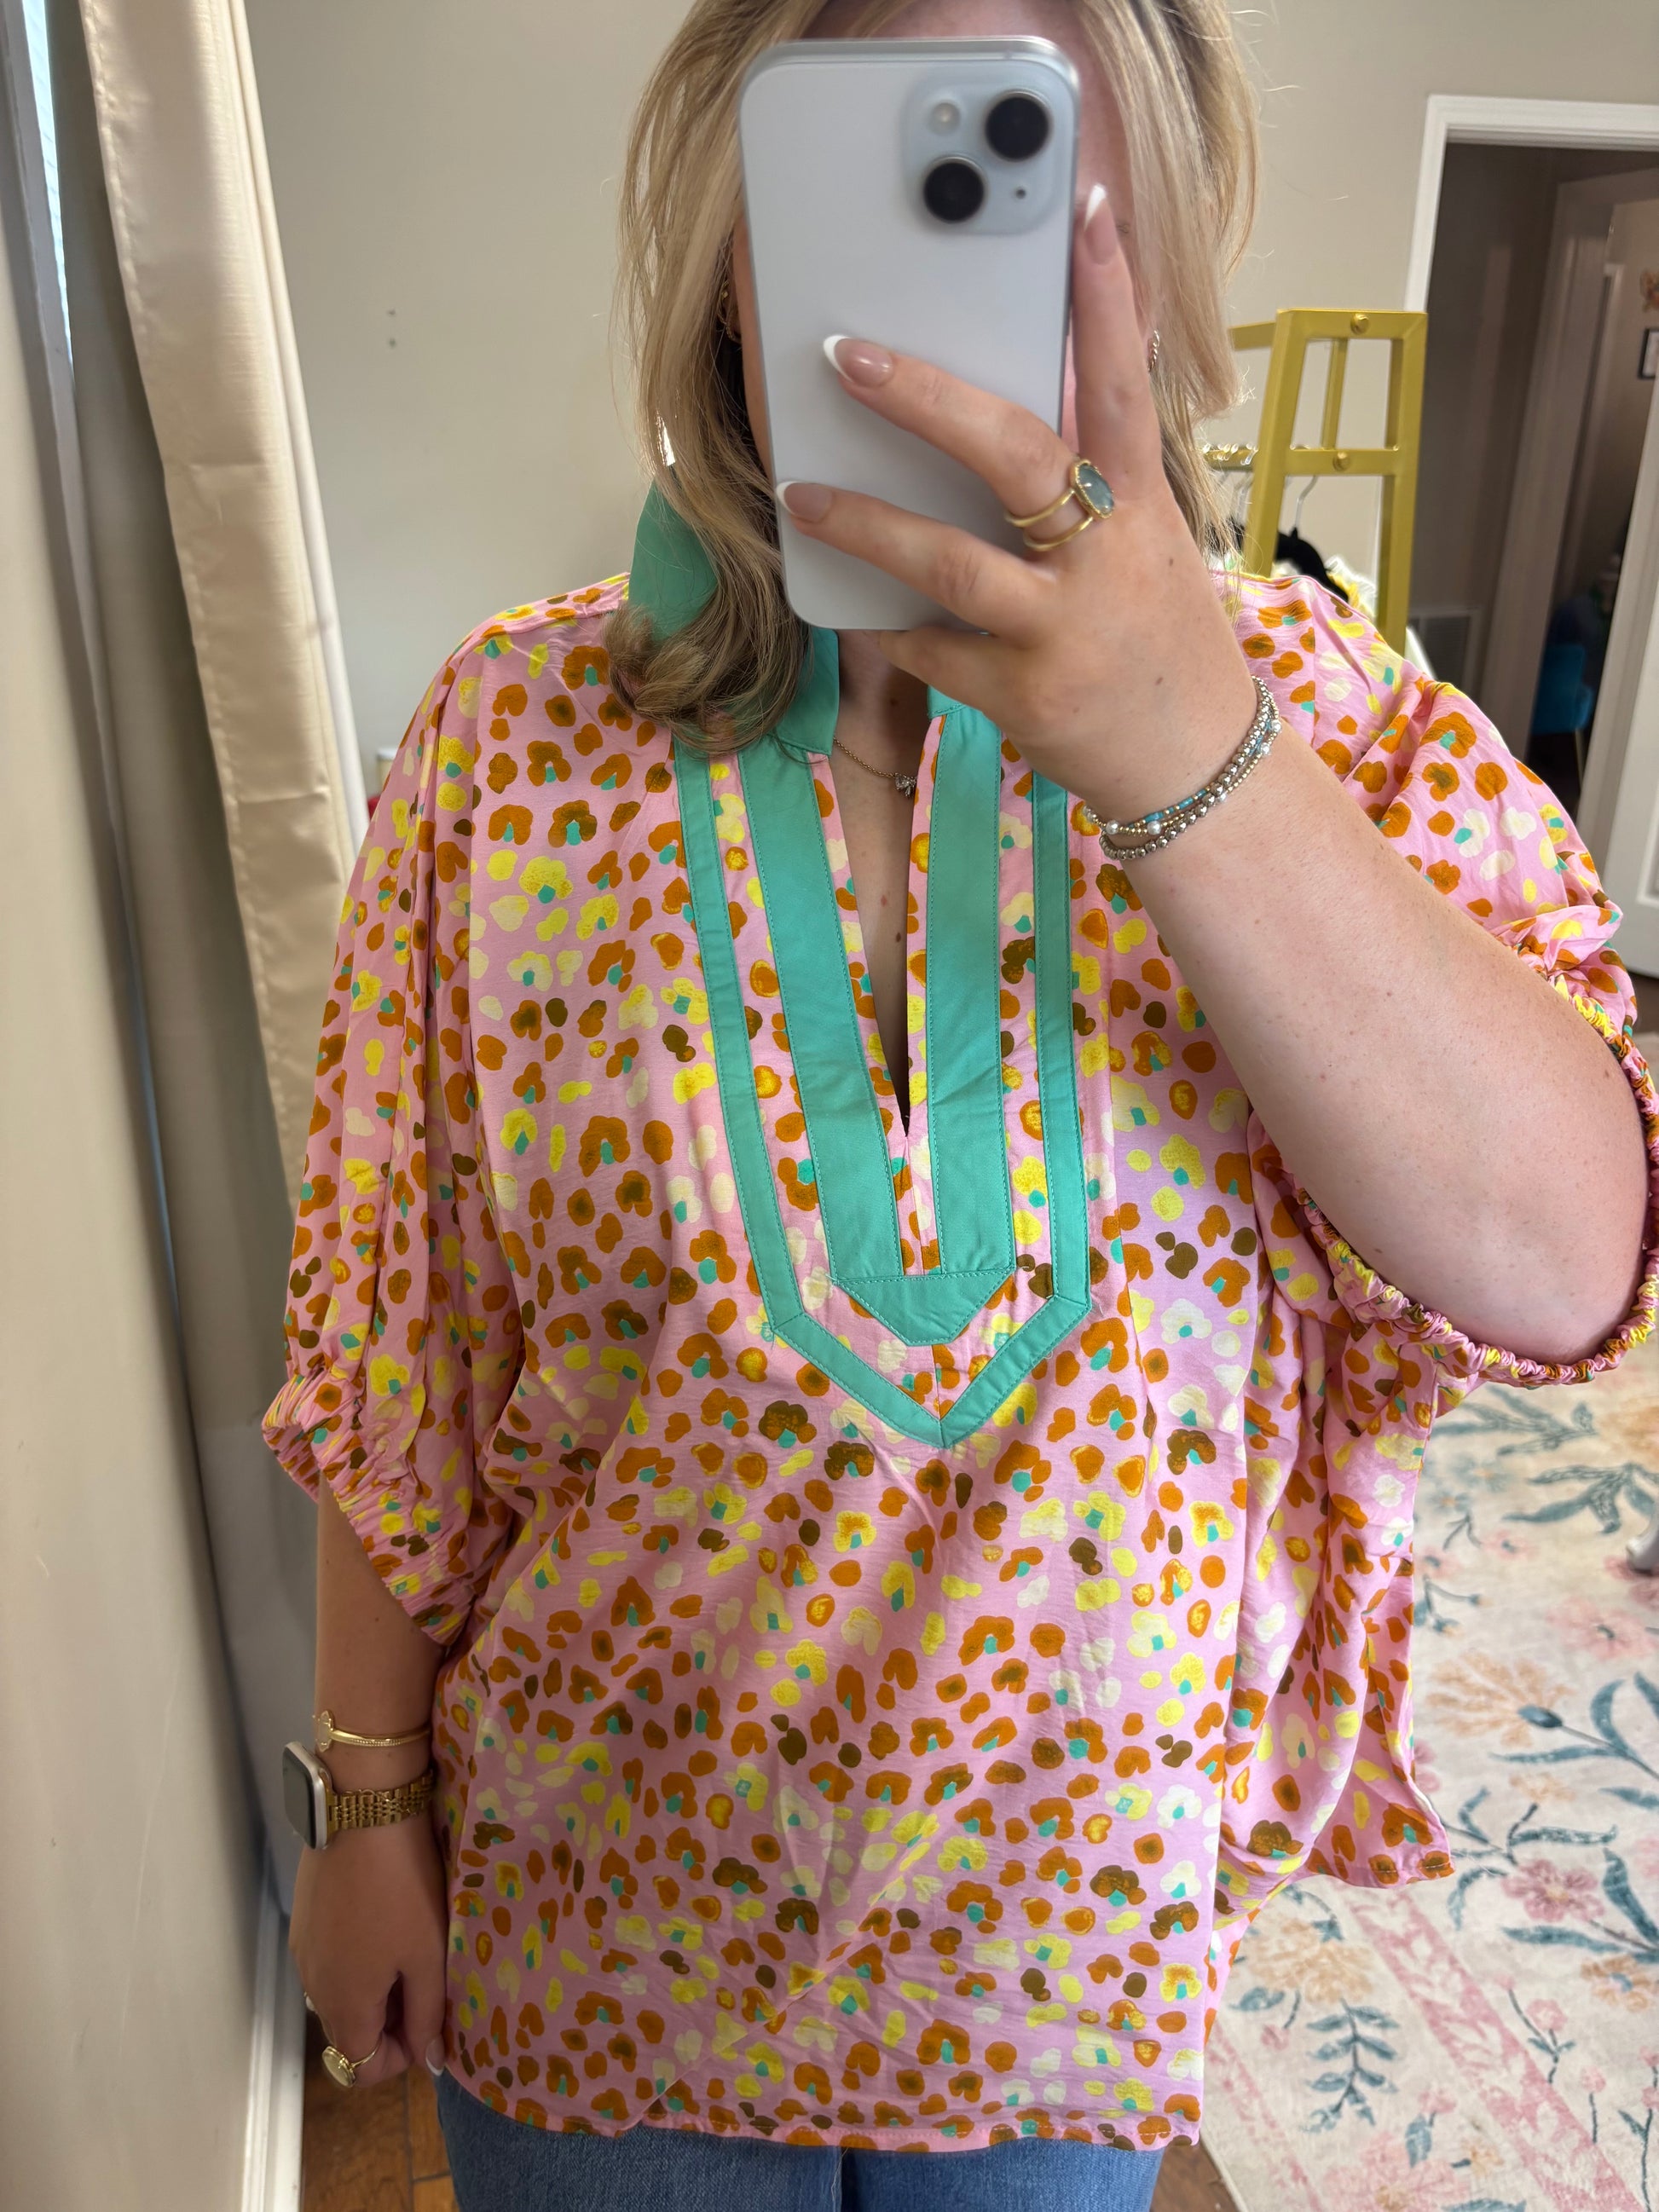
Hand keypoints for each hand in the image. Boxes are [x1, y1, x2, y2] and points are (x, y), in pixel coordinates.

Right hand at [291, 1810, 447, 2088]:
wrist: (360, 1811)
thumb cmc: (403, 1886)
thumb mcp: (428, 1952)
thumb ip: (428, 2012)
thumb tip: (429, 2059)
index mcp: (344, 2004)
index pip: (360, 2068)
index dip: (398, 2059)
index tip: (428, 2025)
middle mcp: (313, 1987)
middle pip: (347, 2034)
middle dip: (387, 2026)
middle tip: (425, 1983)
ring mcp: (303, 1952)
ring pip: (337, 1997)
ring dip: (371, 1993)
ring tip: (408, 1950)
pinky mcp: (303, 1921)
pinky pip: (328, 1964)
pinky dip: (354, 1962)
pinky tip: (382, 1924)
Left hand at [775, 186, 1257, 825]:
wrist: (1194, 762)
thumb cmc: (1158, 642)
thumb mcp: (1150, 545)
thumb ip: (1095, 480)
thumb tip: (1025, 401)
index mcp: (1142, 504)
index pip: (1127, 381)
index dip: (1108, 297)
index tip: (1084, 211)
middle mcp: (1106, 555)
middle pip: (1016, 452)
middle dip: (927, 398)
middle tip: (851, 356)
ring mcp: (1063, 626)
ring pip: (950, 561)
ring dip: (868, 524)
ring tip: (804, 494)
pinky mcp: (1024, 692)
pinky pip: (933, 647)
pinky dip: (894, 627)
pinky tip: (862, 609)